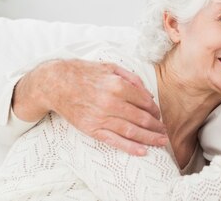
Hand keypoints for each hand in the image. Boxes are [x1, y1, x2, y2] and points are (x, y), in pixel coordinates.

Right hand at [13, 59, 167, 155]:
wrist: (56, 83)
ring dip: (149, 138)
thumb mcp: (110, 67)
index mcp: (117, 85)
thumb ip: (132, 78)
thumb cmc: (85, 73)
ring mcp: (101, 117)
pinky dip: (130, 147)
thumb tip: (148, 95)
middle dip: (156, 126)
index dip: (155, 110)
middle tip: (165, 131)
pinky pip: (114, 141)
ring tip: (161, 142)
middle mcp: (111, 102)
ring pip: (131, 131)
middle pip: (141, 118)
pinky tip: (143, 151)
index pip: (145, 102)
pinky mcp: (92, 129)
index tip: (158, 114)